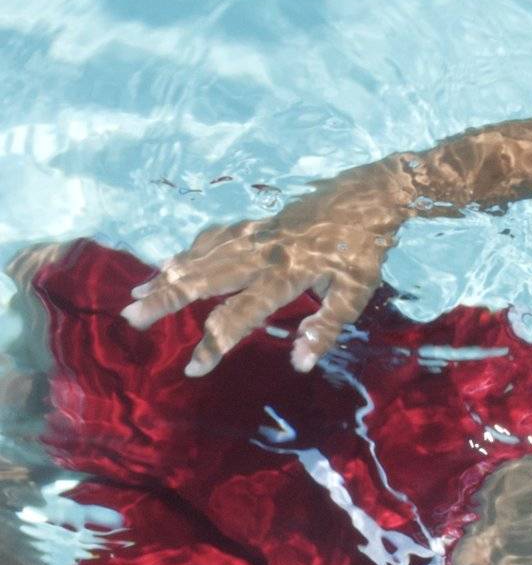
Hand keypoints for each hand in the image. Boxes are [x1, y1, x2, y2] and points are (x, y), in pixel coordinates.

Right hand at [121, 155, 417, 376]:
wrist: (367, 195)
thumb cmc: (364, 249)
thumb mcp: (356, 293)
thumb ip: (325, 327)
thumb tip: (300, 363)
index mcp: (285, 275)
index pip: (240, 316)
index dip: (214, 345)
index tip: (193, 368)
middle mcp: (261, 254)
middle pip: (203, 280)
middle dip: (165, 300)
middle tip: (131, 317)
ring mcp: (254, 235)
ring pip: (200, 255)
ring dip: (167, 275)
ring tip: (137, 292)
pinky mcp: (255, 223)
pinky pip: (212, 238)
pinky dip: (188, 251)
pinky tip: (171, 262)